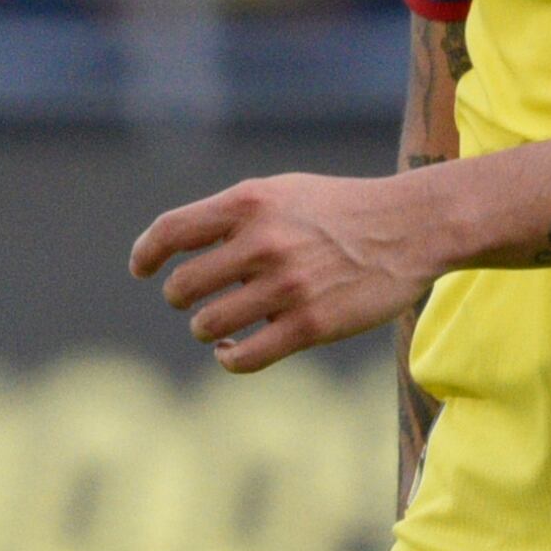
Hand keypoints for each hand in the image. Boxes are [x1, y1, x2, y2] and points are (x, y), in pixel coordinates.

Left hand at [129, 172, 439, 373]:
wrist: (409, 228)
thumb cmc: (340, 210)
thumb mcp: (283, 192)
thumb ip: (234, 215)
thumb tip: (178, 250)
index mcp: (250, 203)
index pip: (171, 231)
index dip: (146, 253)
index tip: (142, 268)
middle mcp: (262, 242)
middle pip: (182, 286)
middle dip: (181, 298)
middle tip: (195, 300)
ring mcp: (285, 286)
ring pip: (208, 325)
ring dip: (207, 329)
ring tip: (221, 324)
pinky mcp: (308, 326)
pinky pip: (243, 358)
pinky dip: (229, 358)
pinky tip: (233, 351)